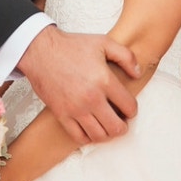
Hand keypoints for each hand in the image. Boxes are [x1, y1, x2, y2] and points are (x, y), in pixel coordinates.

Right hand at [15, 25, 140, 144]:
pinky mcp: (61, 115)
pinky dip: (88, 137)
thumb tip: (138, 74)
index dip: (133, 109)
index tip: (129, 108)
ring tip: (107, 125)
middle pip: (116, 127)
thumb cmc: (72, 46)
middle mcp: (91, 98)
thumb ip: (126, 57)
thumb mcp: (104, 42)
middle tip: (121, 120)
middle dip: (123, 126)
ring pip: (99, 135)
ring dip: (107, 134)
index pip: (129, 106)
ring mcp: (75, 109)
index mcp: (104, 80)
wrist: (41, 52)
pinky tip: (91, 128)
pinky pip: (79, 137)